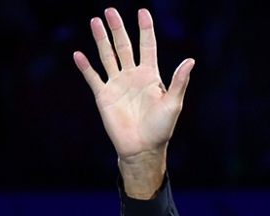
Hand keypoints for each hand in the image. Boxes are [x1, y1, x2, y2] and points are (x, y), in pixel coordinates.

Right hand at [73, 8, 192, 192]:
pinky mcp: (104, 96)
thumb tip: (191, 60)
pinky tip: (78, 54)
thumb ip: (179, 82)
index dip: (146, 30)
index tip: (143, 12)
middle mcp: (132, 76)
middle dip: (118, 29)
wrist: (142, 149)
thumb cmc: (161, 129)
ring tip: (95, 21)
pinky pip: (93, 77)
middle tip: (111, 11)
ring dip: (101, 40)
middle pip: (124, 46)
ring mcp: (117, 84)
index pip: (148, 47)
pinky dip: (85, 66)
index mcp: (150, 76)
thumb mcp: (173, 104)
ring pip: (107, 56)